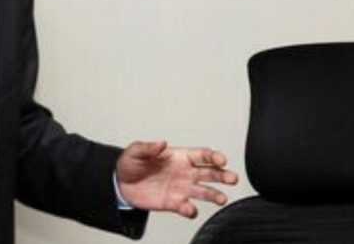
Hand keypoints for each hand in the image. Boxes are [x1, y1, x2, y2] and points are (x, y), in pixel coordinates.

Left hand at [115, 140, 238, 218]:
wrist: (121, 185)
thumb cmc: (131, 164)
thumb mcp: (135, 151)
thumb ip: (148, 147)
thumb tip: (161, 143)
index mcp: (179, 156)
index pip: (202, 155)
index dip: (214, 156)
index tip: (222, 160)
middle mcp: (185, 173)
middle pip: (210, 173)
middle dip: (223, 175)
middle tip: (232, 178)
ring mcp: (181, 189)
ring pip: (204, 192)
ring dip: (214, 195)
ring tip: (222, 199)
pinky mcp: (174, 203)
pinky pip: (187, 208)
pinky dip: (191, 210)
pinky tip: (190, 209)